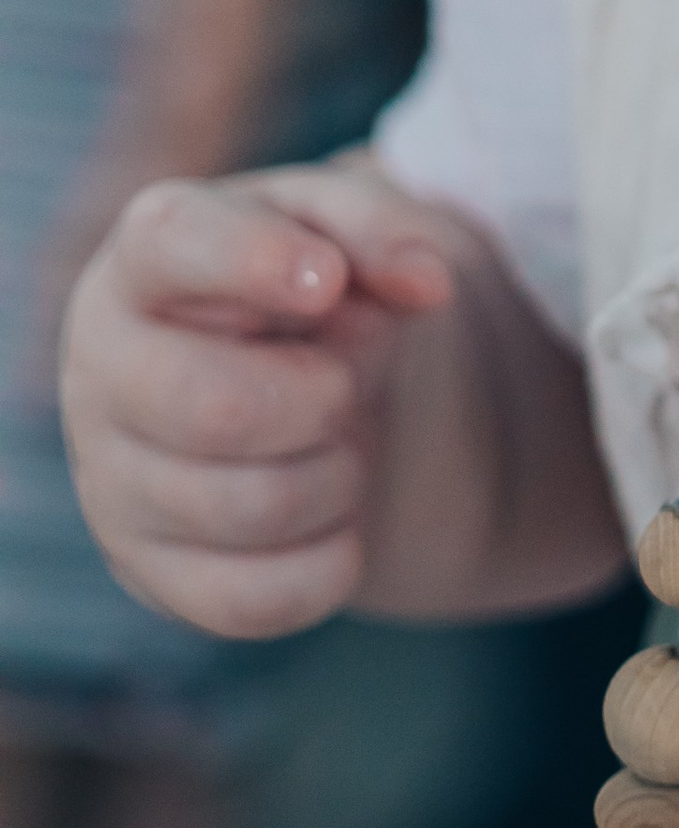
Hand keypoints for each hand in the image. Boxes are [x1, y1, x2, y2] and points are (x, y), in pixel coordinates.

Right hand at [59, 165, 455, 637]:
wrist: (302, 387)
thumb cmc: (314, 285)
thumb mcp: (351, 226)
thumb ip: (385, 228)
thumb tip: (426, 282)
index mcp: (146, 253)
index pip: (170, 245)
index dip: (255, 261)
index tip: (328, 281)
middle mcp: (104, 367)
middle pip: (215, 407)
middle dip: (325, 397)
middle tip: (346, 386)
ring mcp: (111, 480)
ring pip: (245, 509)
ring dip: (339, 476)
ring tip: (342, 441)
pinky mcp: (145, 573)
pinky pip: (248, 601)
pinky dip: (329, 564)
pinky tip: (337, 518)